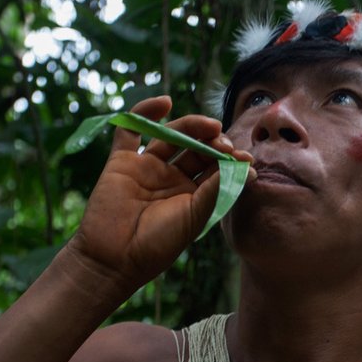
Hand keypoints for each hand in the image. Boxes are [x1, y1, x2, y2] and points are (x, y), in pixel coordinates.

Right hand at [67, 96, 253, 292]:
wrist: (114, 259)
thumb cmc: (158, 245)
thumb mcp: (195, 217)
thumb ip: (216, 190)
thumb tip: (247, 169)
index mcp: (192, 194)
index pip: (215, 168)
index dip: (230, 160)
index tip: (246, 159)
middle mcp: (171, 178)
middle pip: (196, 148)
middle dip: (213, 142)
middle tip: (225, 144)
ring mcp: (146, 167)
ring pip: (172, 135)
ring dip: (192, 125)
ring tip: (211, 126)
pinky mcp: (122, 161)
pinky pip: (132, 129)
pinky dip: (145, 112)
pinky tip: (164, 101)